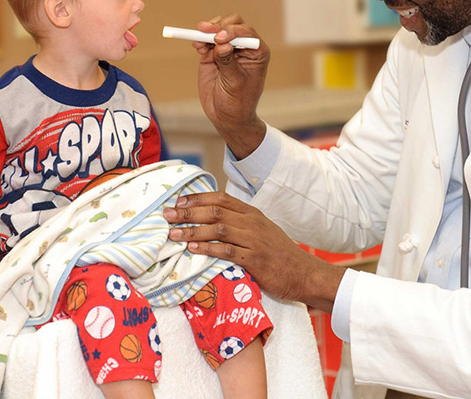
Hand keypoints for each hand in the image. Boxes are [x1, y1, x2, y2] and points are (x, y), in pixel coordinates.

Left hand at [164, 192, 345, 311]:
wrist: (303, 273)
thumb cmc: (278, 253)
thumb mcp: (261, 231)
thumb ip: (239, 223)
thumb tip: (211, 220)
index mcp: (252, 213)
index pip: (220, 199)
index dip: (197, 198)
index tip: (178, 201)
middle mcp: (252, 223)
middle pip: (214, 212)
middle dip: (188, 212)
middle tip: (167, 215)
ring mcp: (254, 240)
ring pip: (218, 229)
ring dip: (192, 230)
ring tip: (173, 234)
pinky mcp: (255, 260)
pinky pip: (227, 251)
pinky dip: (208, 248)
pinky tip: (193, 248)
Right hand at [194, 15, 269, 157]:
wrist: (226, 116)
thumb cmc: (238, 102)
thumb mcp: (235, 83)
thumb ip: (228, 62)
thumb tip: (222, 45)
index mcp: (257, 52)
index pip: (246, 33)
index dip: (233, 31)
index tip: (220, 38)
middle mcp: (244, 47)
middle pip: (232, 25)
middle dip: (219, 26)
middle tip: (205, 30)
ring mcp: (227, 49)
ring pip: (218, 29)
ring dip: (207, 31)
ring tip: (198, 40)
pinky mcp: (213, 54)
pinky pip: (206, 41)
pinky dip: (200, 40)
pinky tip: (197, 46)